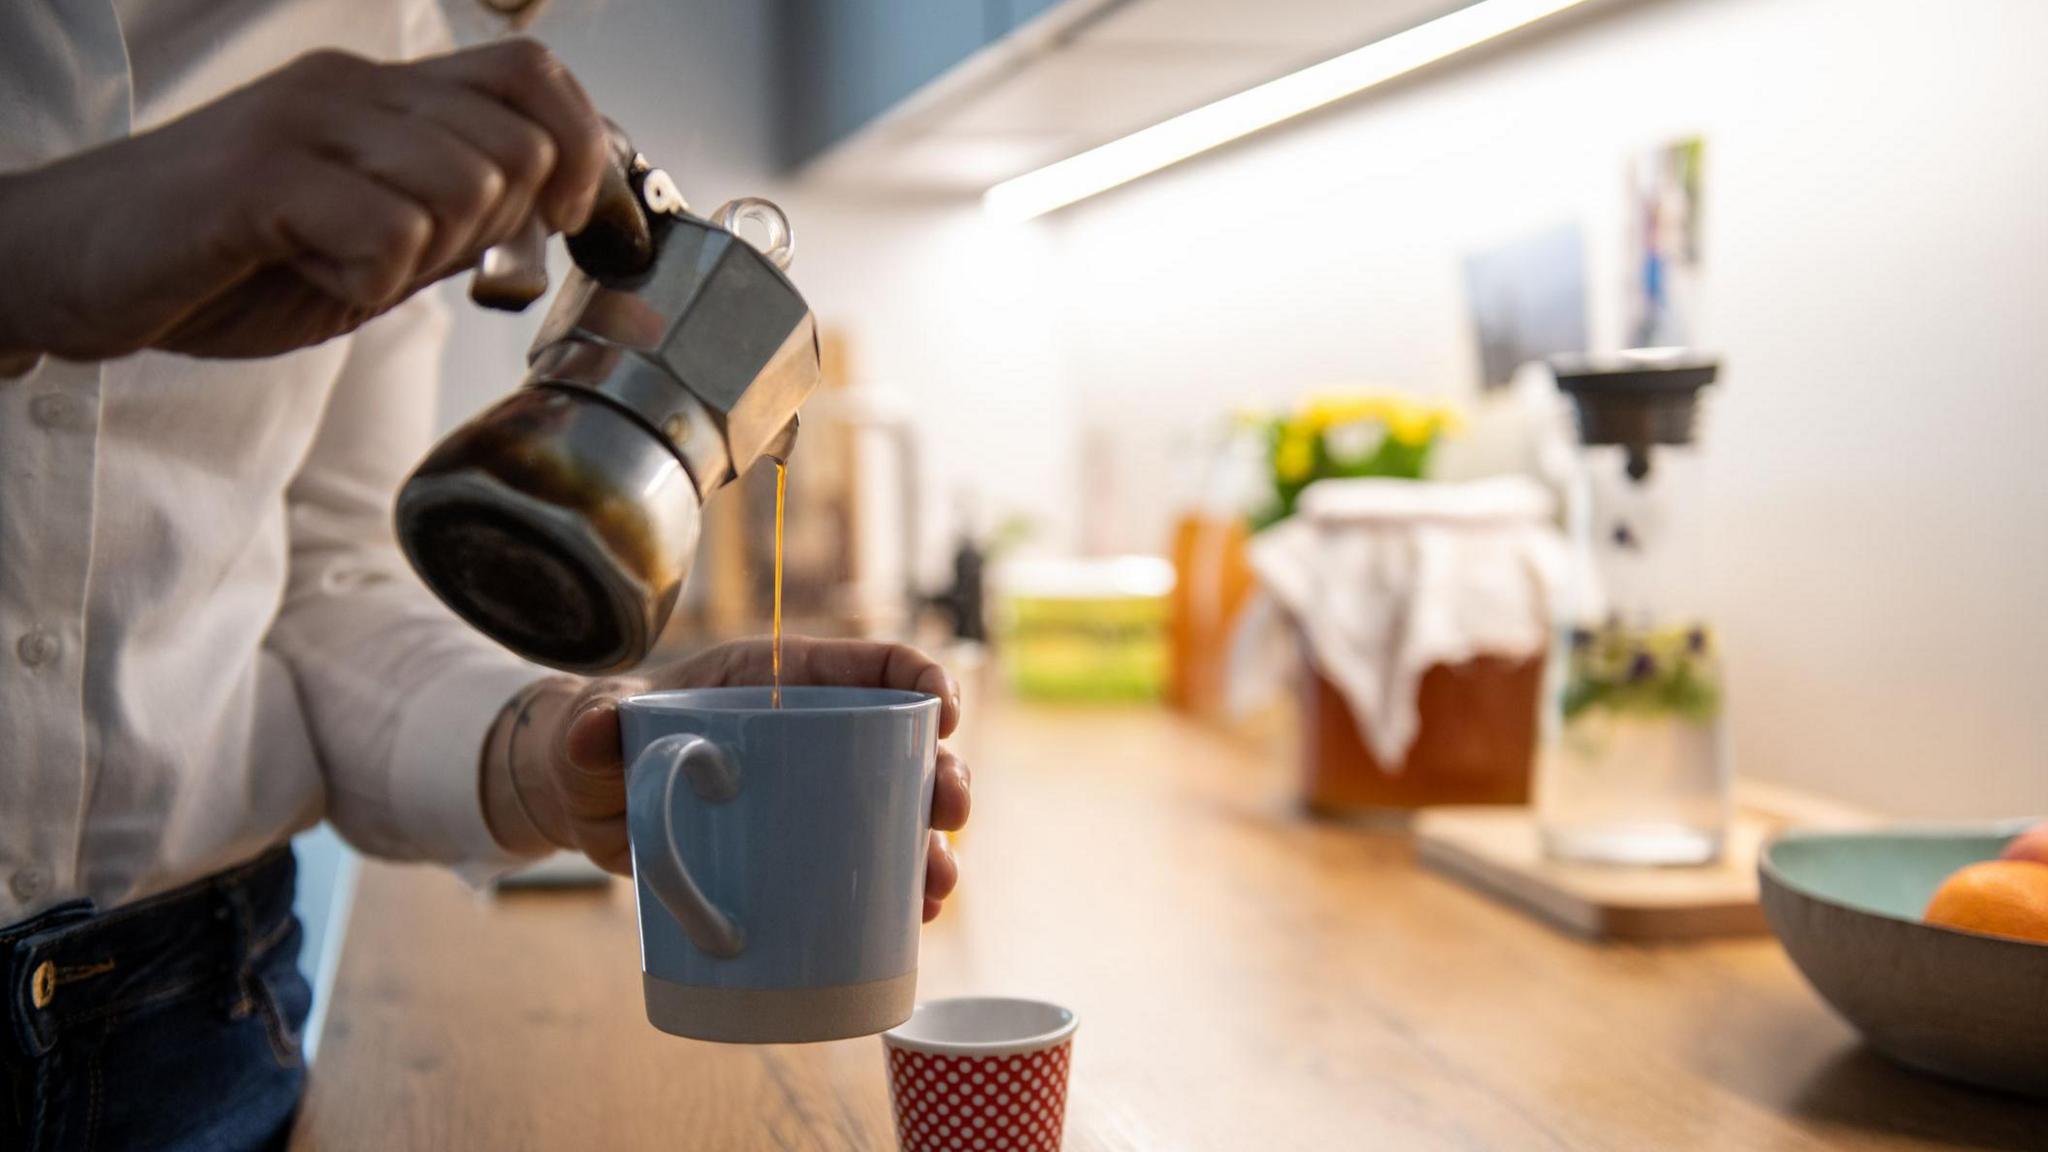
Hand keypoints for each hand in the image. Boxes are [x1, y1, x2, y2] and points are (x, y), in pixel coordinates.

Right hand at [0, 38, 606, 361]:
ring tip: (344, 263)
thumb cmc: (225, 258)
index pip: (531, 78)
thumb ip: (452, 222)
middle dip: (495, 228)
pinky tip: (310, 275)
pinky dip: (366, 283)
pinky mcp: (259, 179)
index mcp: (383, 96)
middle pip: (515, 141)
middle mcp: (349, 90)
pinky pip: (387, 235)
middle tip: (412, 259)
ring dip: (423, 259)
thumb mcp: (370, 243)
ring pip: (464, 188)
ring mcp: (303, 126)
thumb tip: (547, 214)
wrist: (72, 263)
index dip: (582, 150)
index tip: (564, 218)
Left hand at [488, 637, 972, 921]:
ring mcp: (813, 799)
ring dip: (935, 847)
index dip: (920, 675)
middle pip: (904, 746)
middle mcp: (812, 737)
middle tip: (949, 810)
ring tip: (937, 884)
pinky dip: (900, 892)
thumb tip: (591, 735)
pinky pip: (869, 869)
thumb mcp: (594, 725)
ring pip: (899, 814)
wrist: (587, 804)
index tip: (944, 708)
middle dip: (945, 773)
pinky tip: (916, 916)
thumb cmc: (598, 742)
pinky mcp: (802, 854)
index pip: (869, 664)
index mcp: (778, 683)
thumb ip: (590, 721)